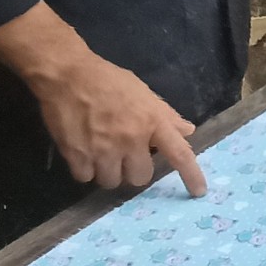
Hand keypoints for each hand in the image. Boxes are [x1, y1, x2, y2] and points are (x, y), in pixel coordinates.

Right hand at [28, 49, 208, 193]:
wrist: (67, 75)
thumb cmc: (108, 80)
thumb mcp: (143, 92)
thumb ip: (165, 114)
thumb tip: (187, 131)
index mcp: (152, 121)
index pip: (179, 153)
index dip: (191, 175)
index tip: (199, 191)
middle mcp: (131, 139)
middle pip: (141, 177)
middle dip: (133, 169)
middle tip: (124, 154)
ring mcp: (103, 149)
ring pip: (112, 181)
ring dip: (108, 171)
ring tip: (100, 152)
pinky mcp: (78, 156)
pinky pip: (86, 178)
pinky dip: (85, 170)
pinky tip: (83, 153)